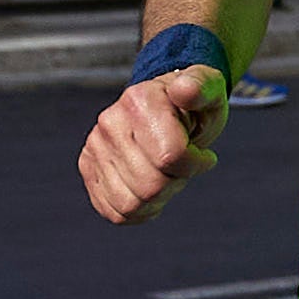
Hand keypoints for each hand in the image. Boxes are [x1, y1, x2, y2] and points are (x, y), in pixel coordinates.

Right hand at [78, 68, 226, 223]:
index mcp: (140, 101)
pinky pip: (114, 210)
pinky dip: (139, 211)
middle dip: (176, 182)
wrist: (166, 108)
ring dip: (158, 199)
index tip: (203, 155)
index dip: (195, 164)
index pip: (170, 157)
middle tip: (182, 165)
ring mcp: (95, 146)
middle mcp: (110, 122)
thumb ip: (202, 87)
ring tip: (166, 176)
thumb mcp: (210, 90)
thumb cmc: (193, 105)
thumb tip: (185, 89)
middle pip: (151, 185)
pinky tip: (152, 194)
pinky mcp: (89, 167)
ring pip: (131, 203)